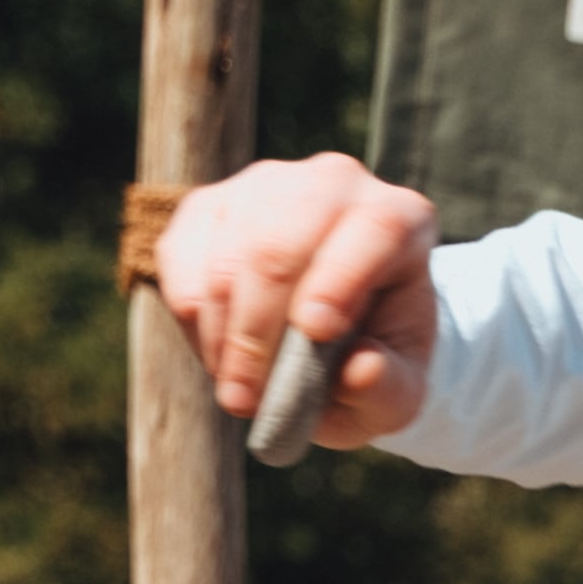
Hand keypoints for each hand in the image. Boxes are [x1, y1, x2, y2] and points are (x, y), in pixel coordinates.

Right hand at [154, 153, 440, 442]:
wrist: (339, 336)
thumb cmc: (376, 360)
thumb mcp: (399, 392)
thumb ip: (389, 386)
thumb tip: (361, 370)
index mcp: (402, 218)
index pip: (375, 230)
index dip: (339, 280)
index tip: (315, 333)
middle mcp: (334, 184)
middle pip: (280, 246)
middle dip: (258, 331)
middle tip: (247, 399)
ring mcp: (264, 186)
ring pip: (225, 259)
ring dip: (223, 338)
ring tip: (240, 391)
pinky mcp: (207, 204)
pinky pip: (181, 262)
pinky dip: (195, 323)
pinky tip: (221, 355)